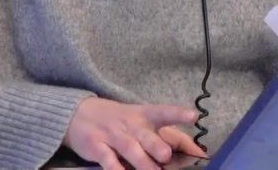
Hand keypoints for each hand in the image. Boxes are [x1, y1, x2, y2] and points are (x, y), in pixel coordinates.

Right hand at [64, 98, 206, 169]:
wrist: (80, 113)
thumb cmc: (122, 120)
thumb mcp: (143, 121)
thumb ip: (169, 136)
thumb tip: (197, 152)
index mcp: (146, 115)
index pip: (164, 112)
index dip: (178, 114)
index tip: (194, 116)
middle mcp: (131, 125)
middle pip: (146, 135)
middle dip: (156, 145)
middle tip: (167, 155)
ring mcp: (113, 136)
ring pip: (130, 149)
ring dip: (142, 162)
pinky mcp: (97, 148)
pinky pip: (108, 160)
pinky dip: (115, 169)